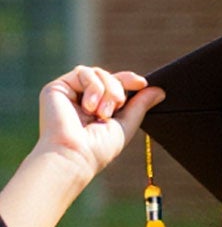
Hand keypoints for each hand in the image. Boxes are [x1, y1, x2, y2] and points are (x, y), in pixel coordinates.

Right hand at [33, 67, 159, 186]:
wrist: (75, 154)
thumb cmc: (99, 148)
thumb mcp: (126, 125)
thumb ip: (140, 106)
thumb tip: (159, 90)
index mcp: (98, 108)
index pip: (115, 85)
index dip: (129, 80)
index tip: (142, 83)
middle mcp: (83, 99)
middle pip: (108, 76)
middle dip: (118, 89)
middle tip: (116, 107)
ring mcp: (70, 92)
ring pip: (97, 72)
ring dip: (107, 90)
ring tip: (102, 113)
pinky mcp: (57, 87)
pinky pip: (83, 72)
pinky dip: (93, 87)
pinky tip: (89, 107)